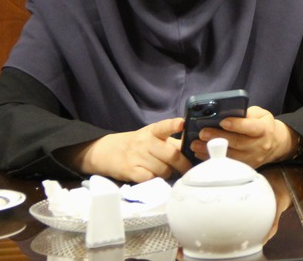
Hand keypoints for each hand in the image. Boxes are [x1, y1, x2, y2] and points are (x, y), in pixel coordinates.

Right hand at [65, 117, 191, 182]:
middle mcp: (145, 142)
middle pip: (171, 155)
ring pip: (164, 170)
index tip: (182, 123)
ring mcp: (136, 156)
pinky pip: (150, 178)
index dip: (173, 125)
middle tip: (187, 169)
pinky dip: (155, 180)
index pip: (164, 126)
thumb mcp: (153, 138)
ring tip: (165, 171)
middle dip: (183, 164)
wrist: (106, 152)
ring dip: (168, 173)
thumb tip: (195, 149)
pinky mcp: (130, 170)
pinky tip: (153, 176)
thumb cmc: (138, 145)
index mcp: (153, 131)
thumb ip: (172, 142)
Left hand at [190, 106, 296, 167]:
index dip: (237, 125)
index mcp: (264, 129)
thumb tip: (225, 113)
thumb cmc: (263, 125)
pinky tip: (201, 154)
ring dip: (210, 151)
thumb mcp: (260, 114)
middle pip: (237, 142)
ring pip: (230, 156)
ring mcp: (252, 158)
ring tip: (195, 144)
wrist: (274, 144)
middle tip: (202, 133)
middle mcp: (259, 145)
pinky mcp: (246, 167)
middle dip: (218, 137)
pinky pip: (228, 164)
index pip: (251, 127)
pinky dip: (213, 159)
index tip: (223, 121)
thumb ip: (246, 113)